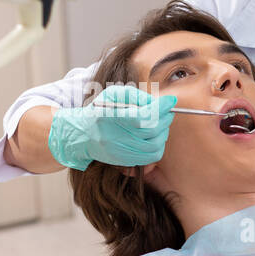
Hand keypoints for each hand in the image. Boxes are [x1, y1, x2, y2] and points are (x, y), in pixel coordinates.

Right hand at [48, 85, 176, 170]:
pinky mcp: (126, 161)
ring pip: (155, 144)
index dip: (160, 108)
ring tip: (160, 123)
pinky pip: (152, 156)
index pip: (142, 116)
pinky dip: (159, 144)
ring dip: (163, 132)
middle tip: (166, 111)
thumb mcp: (114, 95)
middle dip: (164, 118)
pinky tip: (154, 136)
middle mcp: (114, 137)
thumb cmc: (101, 110)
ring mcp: (120, 151)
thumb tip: (159, 103)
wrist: (83, 134)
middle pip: (152, 130)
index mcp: (109, 117)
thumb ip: (136, 96)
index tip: (171, 101)